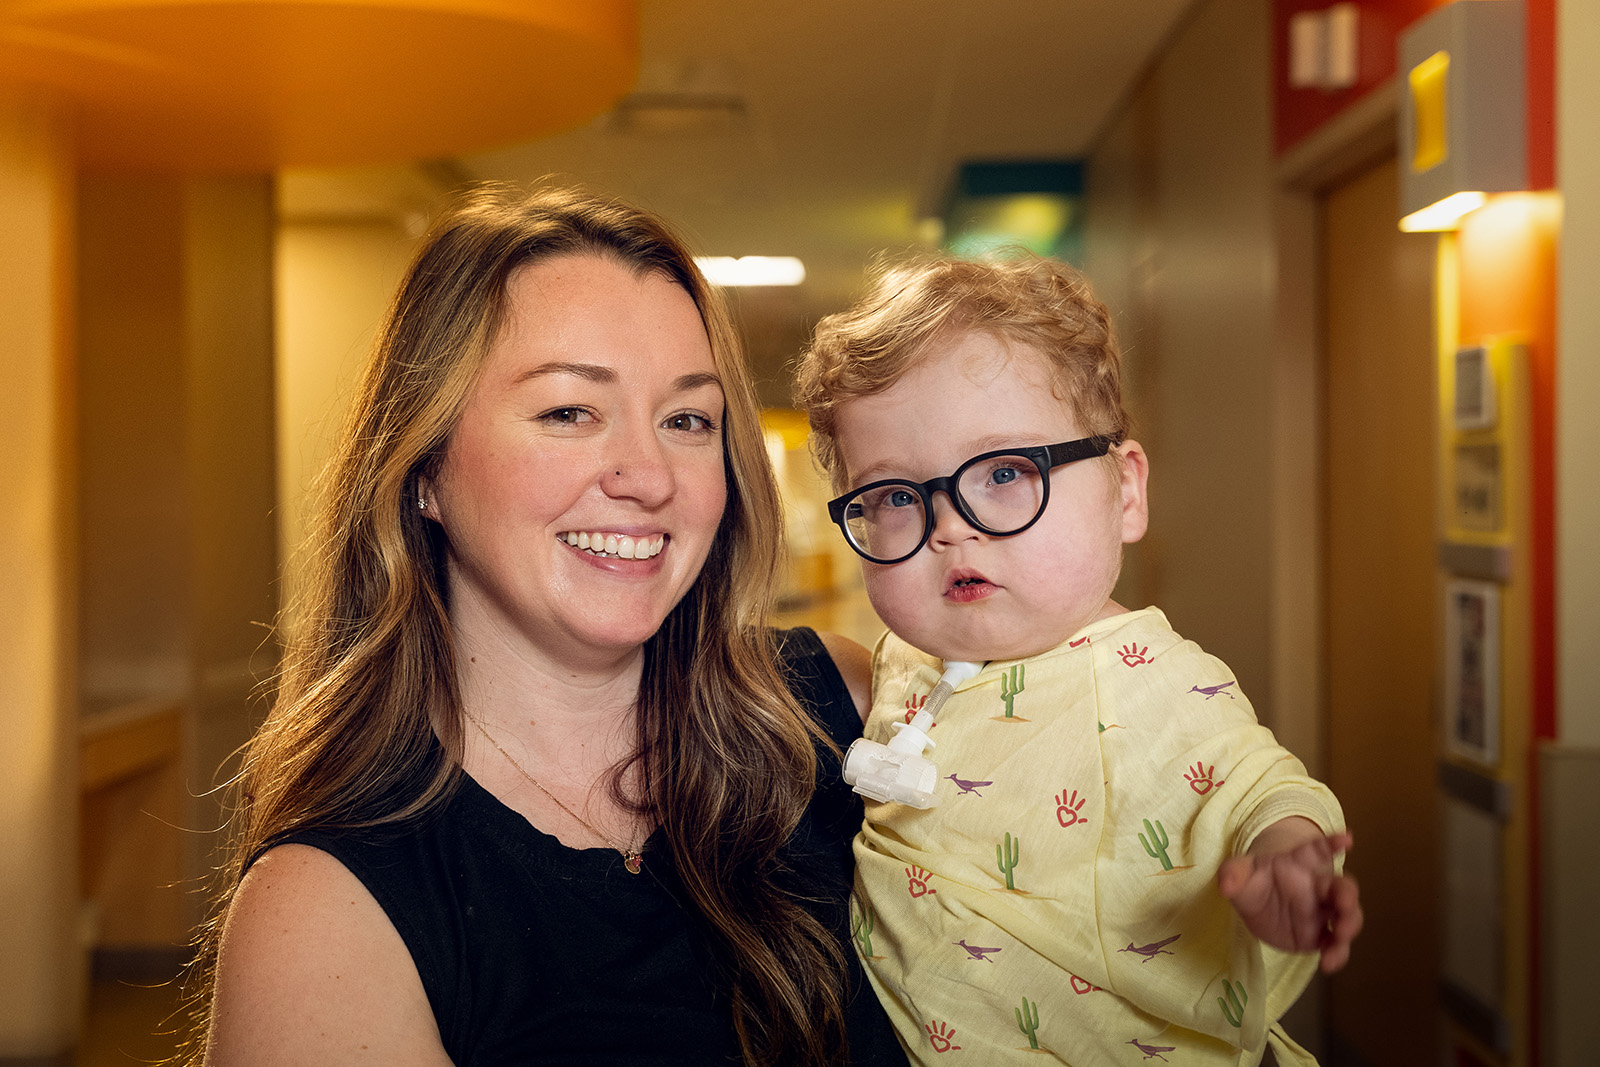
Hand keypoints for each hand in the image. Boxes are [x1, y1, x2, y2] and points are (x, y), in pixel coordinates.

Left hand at [1217, 823, 1361, 972]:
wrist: (1256, 906)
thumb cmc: (1254, 880)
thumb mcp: (1240, 872)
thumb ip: (1233, 874)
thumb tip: (1226, 884)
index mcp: (1300, 864)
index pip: (1318, 850)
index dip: (1332, 843)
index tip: (1347, 839)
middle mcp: (1318, 887)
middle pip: (1342, 887)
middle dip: (1348, 894)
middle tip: (1344, 903)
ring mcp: (1322, 912)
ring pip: (1347, 916)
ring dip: (1349, 925)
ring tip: (1341, 935)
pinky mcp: (1319, 935)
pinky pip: (1335, 944)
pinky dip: (1337, 953)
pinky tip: (1328, 963)